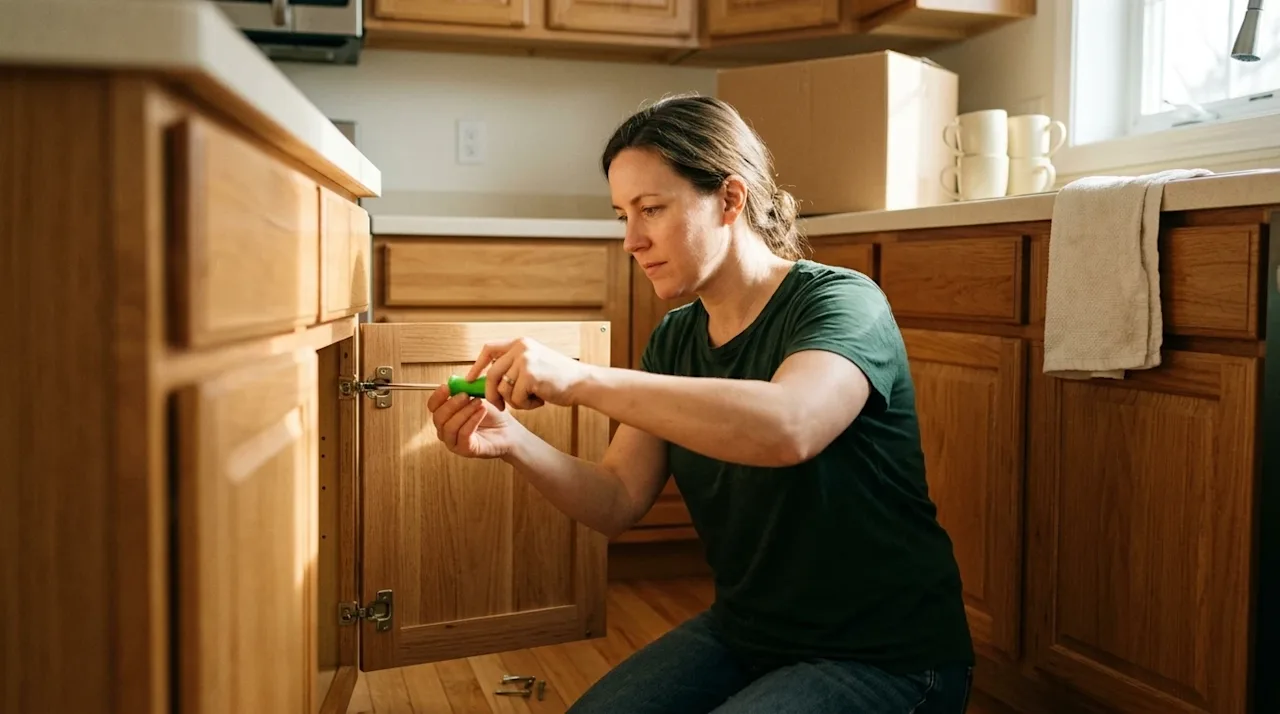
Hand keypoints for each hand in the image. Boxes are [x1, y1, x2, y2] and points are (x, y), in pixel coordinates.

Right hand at [426, 387, 523, 458]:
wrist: (509, 431)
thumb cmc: (492, 415)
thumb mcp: (476, 397)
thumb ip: (464, 389)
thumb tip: (453, 381)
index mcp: (445, 417)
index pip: (432, 407)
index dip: (437, 397)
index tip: (447, 387)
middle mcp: (446, 431)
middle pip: (438, 418)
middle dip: (452, 404)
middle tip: (466, 395)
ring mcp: (454, 443)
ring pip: (450, 427)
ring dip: (464, 412)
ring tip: (479, 402)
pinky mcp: (465, 450)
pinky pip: (463, 435)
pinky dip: (472, 421)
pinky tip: (482, 412)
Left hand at [465, 337, 592, 410]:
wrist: (582, 383)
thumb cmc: (558, 377)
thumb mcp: (534, 363)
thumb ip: (513, 366)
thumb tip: (485, 380)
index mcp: (520, 343)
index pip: (488, 349)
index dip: (476, 366)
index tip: (470, 380)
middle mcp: (521, 348)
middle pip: (492, 374)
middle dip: (491, 394)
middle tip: (498, 406)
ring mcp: (526, 360)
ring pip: (503, 389)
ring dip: (515, 401)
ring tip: (532, 399)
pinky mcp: (530, 376)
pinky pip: (516, 398)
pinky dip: (526, 405)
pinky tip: (540, 401)